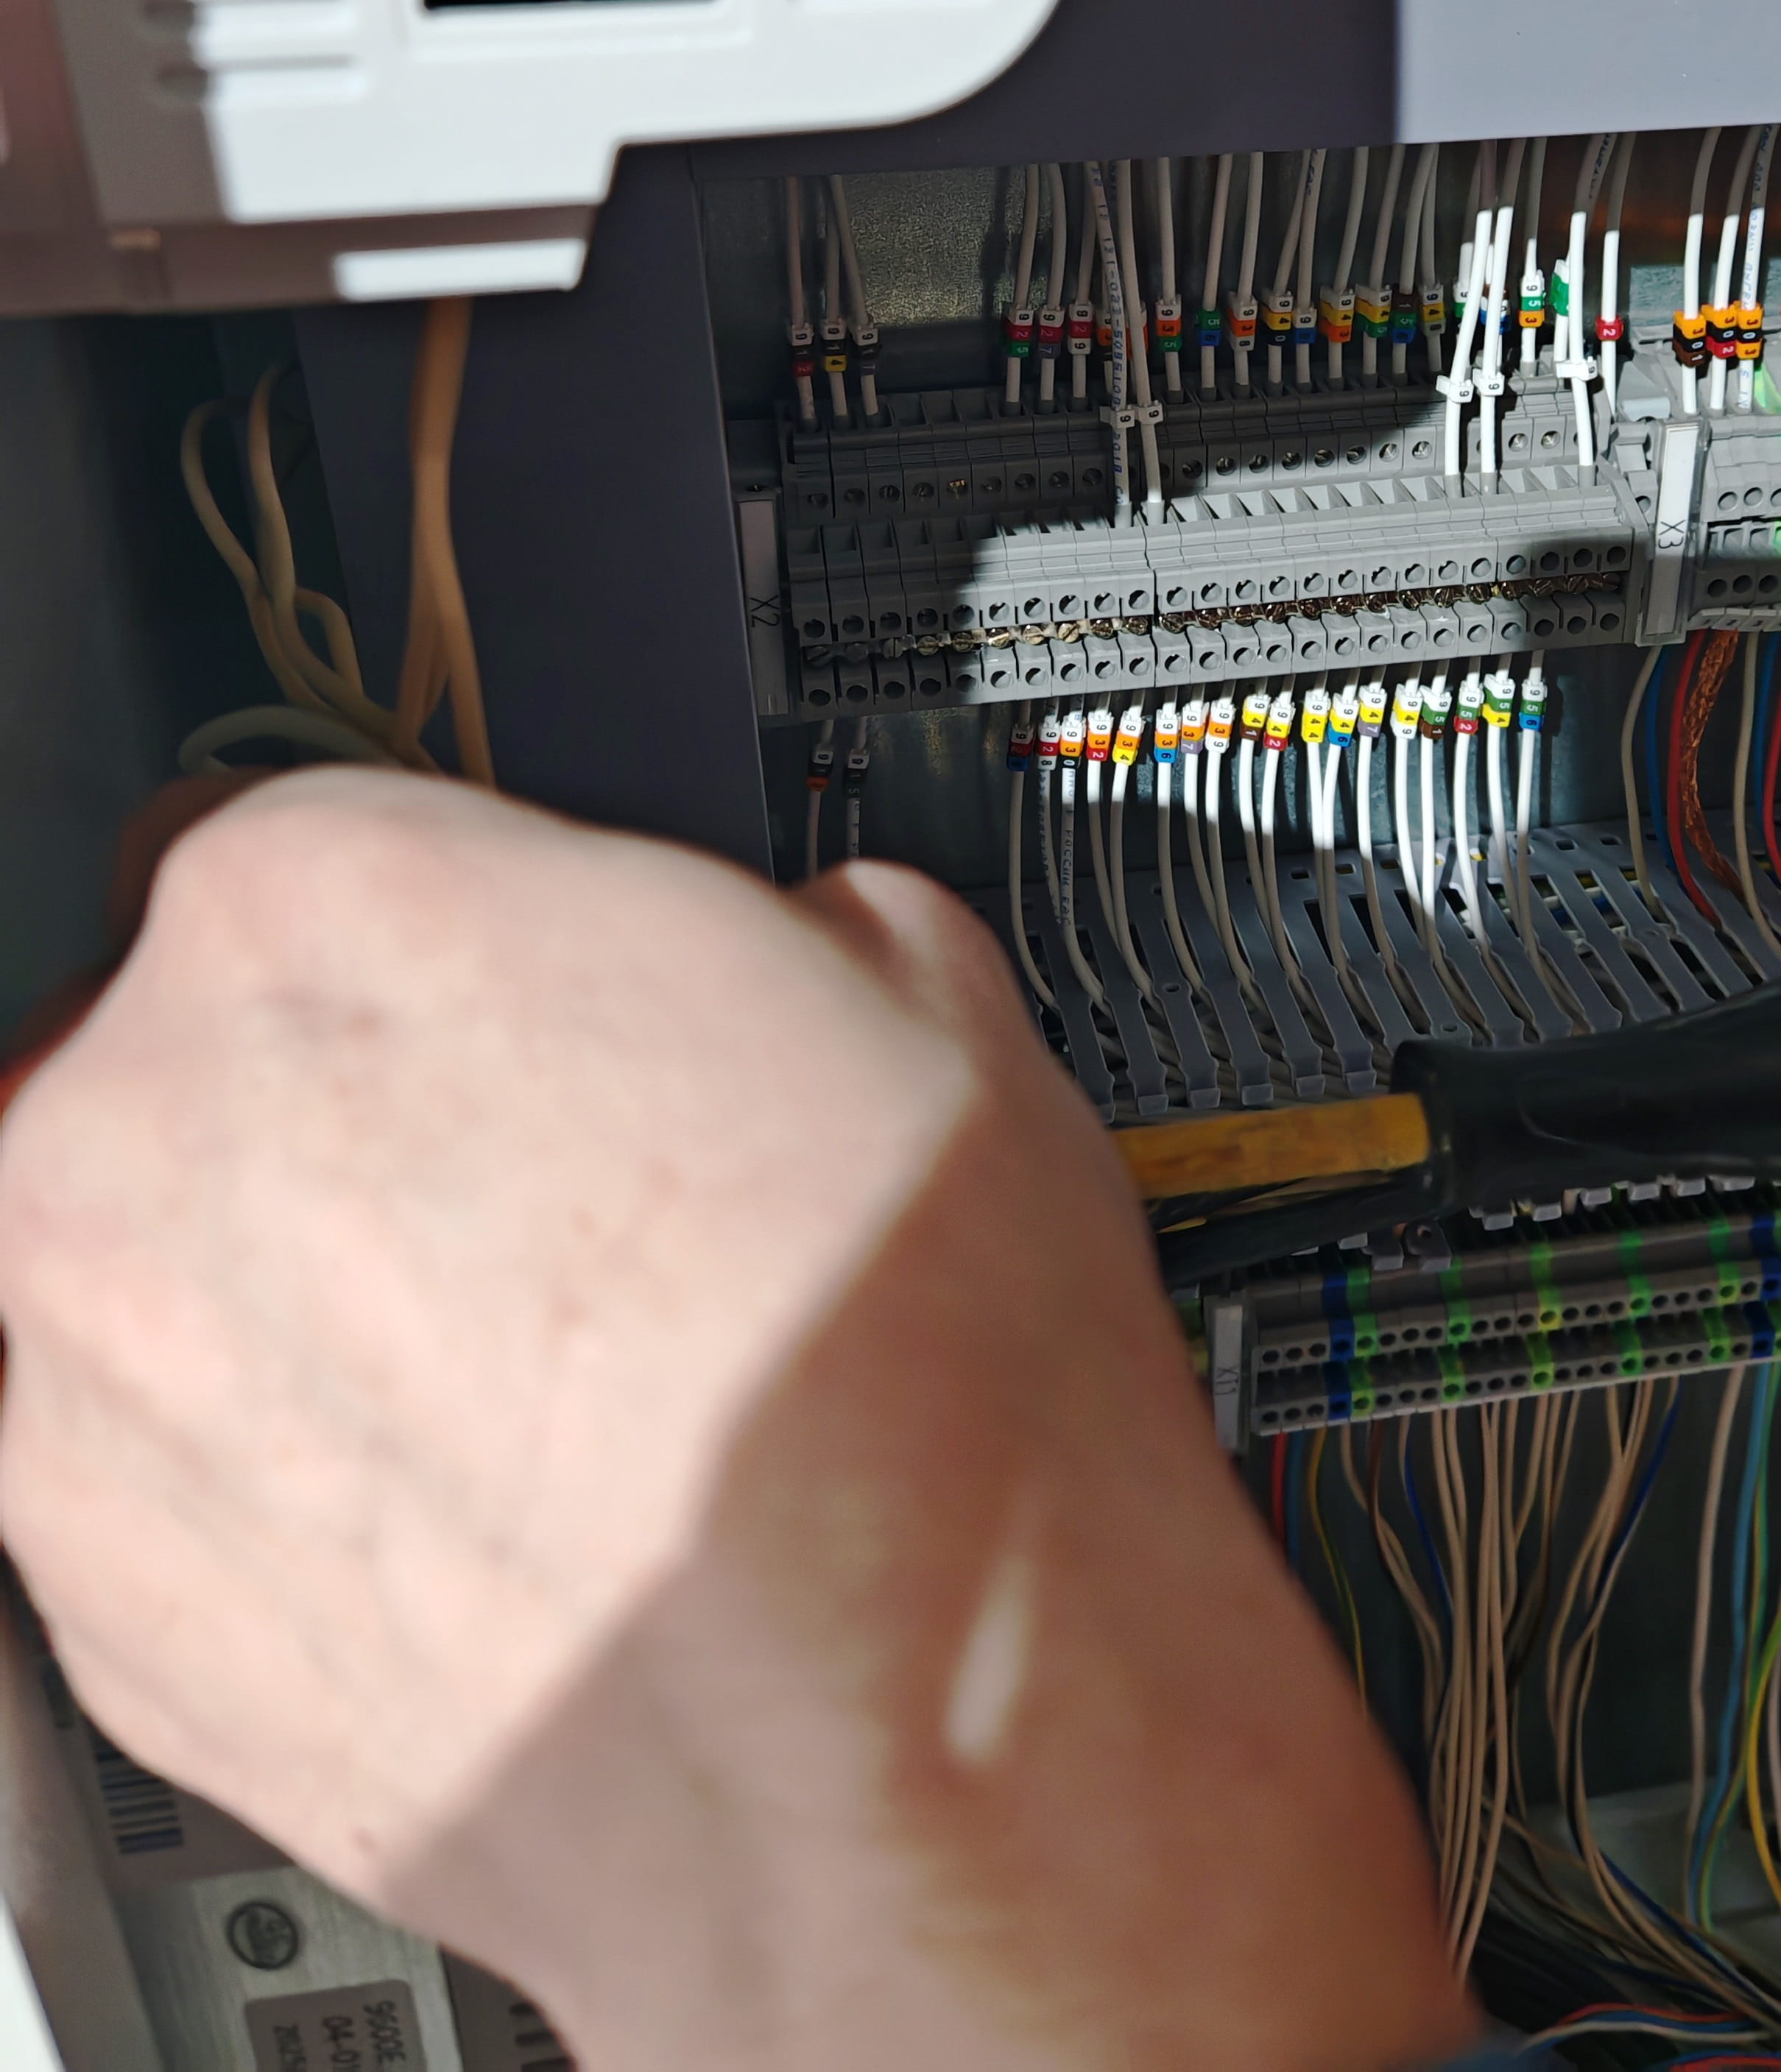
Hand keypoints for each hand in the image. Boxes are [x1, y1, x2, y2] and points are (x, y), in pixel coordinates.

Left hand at [0, 772, 1464, 2071]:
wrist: (908, 1737)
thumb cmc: (906, 1380)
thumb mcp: (903, 986)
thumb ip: (727, 917)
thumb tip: (753, 946)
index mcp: (326, 899)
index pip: (289, 826)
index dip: (417, 912)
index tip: (475, 982)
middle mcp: (148, 1119)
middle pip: (179, 1039)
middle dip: (327, 1096)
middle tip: (509, 1188)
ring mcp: (88, 1375)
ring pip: (138, 1258)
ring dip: (272, 1285)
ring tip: (495, 1372)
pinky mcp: (89, 1597)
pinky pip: (137, 1463)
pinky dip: (255, 1470)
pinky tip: (451, 1504)